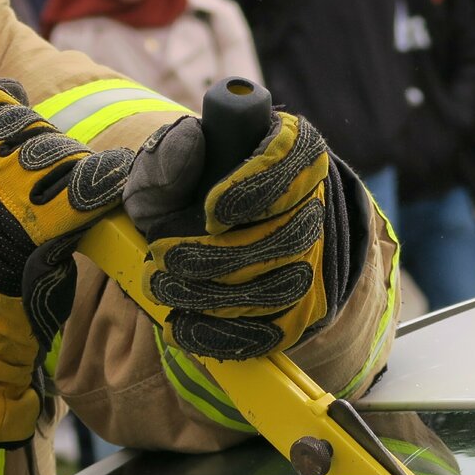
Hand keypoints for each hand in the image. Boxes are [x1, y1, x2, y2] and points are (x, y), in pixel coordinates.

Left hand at [123, 111, 364, 360]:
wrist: (207, 244)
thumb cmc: (186, 198)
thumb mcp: (167, 174)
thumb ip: (167, 158)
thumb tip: (190, 140)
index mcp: (292, 154)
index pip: (298, 160)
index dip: (258, 188)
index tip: (211, 212)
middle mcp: (313, 206)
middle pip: (288, 236)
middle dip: (218, 255)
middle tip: (162, 258)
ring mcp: (313, 262)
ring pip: (282, 287)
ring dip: (216, 295)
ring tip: (164, 288)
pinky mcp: (301, 310)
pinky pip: (275, 330)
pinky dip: (225, 333)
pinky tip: (183, 326)